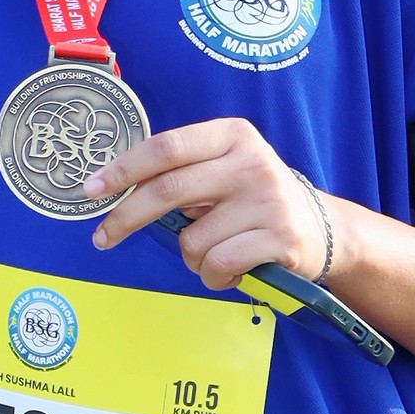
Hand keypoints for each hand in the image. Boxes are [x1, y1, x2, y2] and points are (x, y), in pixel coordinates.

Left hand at [90, 116, 333, 289]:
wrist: (323, 230)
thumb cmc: (255, 202)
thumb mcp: (225, 171)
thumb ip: (182, 174)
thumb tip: (115, 190)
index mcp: (232, 136)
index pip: (166, 148)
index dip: (123, 169)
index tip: (91, 190)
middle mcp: (251, 162)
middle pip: (168, 190)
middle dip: (126, 218)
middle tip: (104, 237)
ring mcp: (267, 200)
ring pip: (192, 240)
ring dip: (191, 259)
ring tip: (215, 255)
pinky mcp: (279, 238)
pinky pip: (218, 265)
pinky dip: (215, 277)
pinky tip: (233, 271)